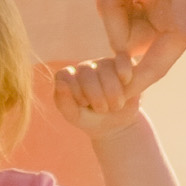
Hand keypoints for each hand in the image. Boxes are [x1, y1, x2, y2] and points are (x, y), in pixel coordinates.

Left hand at [45, 10, 148, 132]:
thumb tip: (61, 83)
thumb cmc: (91, 119)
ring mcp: (104, 64)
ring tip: (115, 106)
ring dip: (113, 94)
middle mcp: (85, 67)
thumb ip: (64, 102)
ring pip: (106, 70)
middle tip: (102, 110)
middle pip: (86, 72)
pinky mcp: (123, 65)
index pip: (65, 76)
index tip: (84, 105)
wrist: (116, 125)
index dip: (76, 92)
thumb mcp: (75, 116)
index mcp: (68, 77)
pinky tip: (125, 80)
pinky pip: (123, 60)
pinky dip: (124, 70)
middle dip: (96, 96)